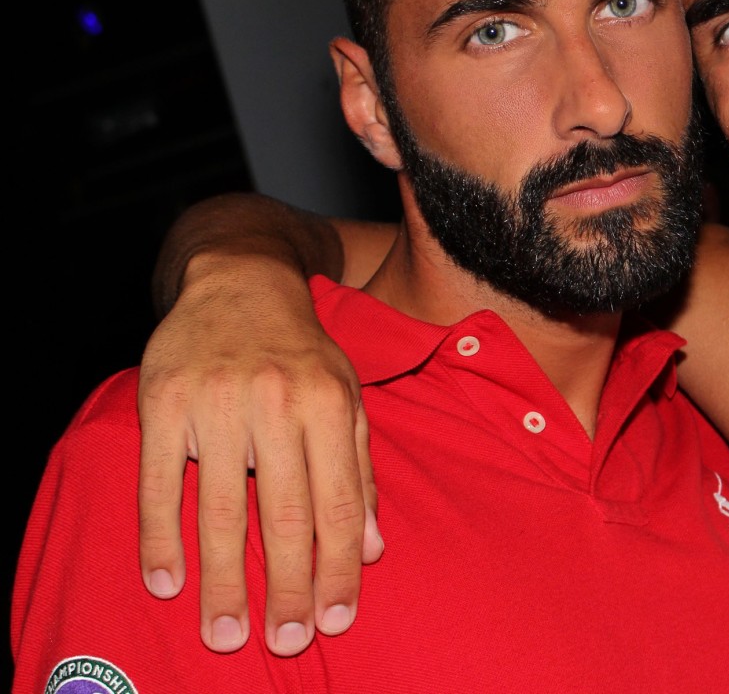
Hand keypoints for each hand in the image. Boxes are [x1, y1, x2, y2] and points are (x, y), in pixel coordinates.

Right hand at [137, 254, 380, 655]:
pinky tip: (168, 583)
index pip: (339, 504)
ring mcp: (215, 403)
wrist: (239, 283)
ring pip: (220, 508)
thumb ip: (360, 472)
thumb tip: (373, 550)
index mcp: (328, 404)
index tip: (334, 621)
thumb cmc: (302, 353)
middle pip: (284, 514)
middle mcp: (276, 403)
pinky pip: (159, 482)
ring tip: (227, 633)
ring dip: (223, 580)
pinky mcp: (162, 402)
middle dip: (287, 587)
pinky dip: (161, 537)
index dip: (338, 568)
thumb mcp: (347, 399)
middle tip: (285, 643)